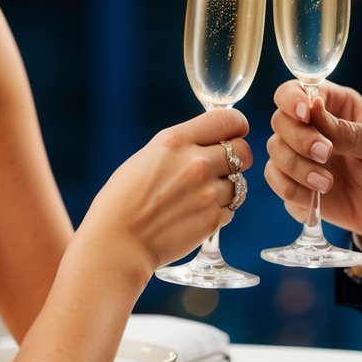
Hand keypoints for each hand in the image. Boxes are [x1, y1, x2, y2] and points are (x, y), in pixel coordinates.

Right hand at [78, 107, 251, 278]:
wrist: (117, 242)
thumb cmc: (123, 199)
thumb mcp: (148, 156)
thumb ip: (181, 146)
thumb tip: (211, 141)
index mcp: (175, 141)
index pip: (228, 119)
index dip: (237, 125)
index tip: (235, 133)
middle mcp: (196, 162)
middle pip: (244, 150)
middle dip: (237, 158)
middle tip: (222, 168)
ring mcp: (207, 192)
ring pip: (239, 182)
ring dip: (225, 188)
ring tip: (198, 197)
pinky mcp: (212, 219)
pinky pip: (230, 208)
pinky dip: (218, 211)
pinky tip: (194, 215)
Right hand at [264, 80, 361, 247]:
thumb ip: (345, 130)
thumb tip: (313, 106)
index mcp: (332, 104)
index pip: (296, 90)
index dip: (292, 99)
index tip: (304, 114)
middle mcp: (310, 126)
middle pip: (280, 120)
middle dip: (299, 138)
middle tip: (326, 153)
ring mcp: (300, 155)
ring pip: (274, 150)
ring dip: (296, 167)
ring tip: (327, 183)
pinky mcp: (294, 183)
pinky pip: (276, 181)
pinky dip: (292, 189)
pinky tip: (316, 197)